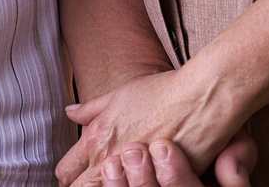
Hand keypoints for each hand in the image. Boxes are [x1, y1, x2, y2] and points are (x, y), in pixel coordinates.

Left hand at [57, 68, 254, 186]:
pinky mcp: (160, 181)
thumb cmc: (163, 92)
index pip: (67, 171)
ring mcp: (134, 172)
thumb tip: (71, 112)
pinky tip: (143, 184)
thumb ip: (93, 109)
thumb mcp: (120, 95)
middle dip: (85, 185)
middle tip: (94, 183)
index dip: (70, 176)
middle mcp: (109, 157)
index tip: (77, 177)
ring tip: (122, 183)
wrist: (201, 97)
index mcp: (97, 138)